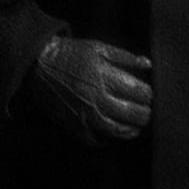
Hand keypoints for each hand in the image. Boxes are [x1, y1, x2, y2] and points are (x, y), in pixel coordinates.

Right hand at [26, 36, 151, 146]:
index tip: (150, 93)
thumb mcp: (98, 48)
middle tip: (148, 110)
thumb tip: (148, 64)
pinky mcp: (74, 126)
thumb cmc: (71, 54)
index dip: (149, 94)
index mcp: (104, 77)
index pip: (139, 93)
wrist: (39, 66)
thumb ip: (125, 57)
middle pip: (133, 114)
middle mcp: (96, 99)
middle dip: (145, 113)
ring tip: (137, 125)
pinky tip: (114, 132)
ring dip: (132, 130)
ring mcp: (85, 115)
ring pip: (118, 131)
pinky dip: (109, 139)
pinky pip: (97, 140)